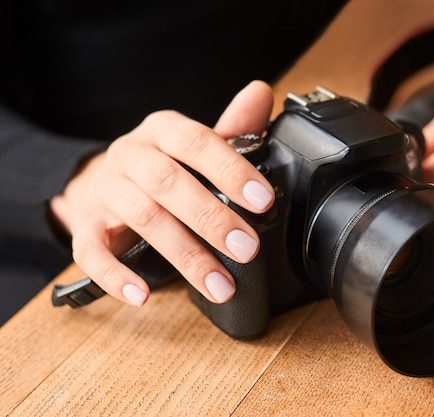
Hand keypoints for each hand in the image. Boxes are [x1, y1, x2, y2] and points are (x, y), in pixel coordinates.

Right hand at [50, 81, 274, 305]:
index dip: (230, 169)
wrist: (109, 180)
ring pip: (142, 219)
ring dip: (184, 256)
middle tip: (247, 248)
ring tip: (219, 285)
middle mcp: (130, 155)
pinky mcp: (86, 225)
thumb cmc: (166, 165)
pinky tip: (143, 296)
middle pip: (168, 183)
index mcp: (162, 130)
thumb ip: (232, 128)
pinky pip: (91, 251)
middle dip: (211, 218)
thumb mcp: (197, 145)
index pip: (196, 142)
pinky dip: (116, 276)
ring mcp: (105, 190)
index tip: (262, 199)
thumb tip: (262, 93)